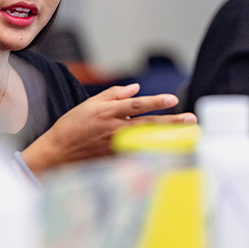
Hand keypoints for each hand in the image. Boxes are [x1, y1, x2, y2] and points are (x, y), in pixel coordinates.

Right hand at [21, 83, 195, 175]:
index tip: (172, 99)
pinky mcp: (115, 159)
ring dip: (168, 137)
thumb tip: (135, 88)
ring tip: (187, 136)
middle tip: (190, 119)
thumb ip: (113, 94)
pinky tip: (170, 152)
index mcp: (107, 112)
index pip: (136, 104)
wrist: (58, 152)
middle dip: (171, 121)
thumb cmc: (72, 126)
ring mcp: (116, 146)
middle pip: (147, 124)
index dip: (155, 101)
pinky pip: (138, 154)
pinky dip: (154, 152)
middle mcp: (114, 128)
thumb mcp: (90, 104)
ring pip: (147, 140)